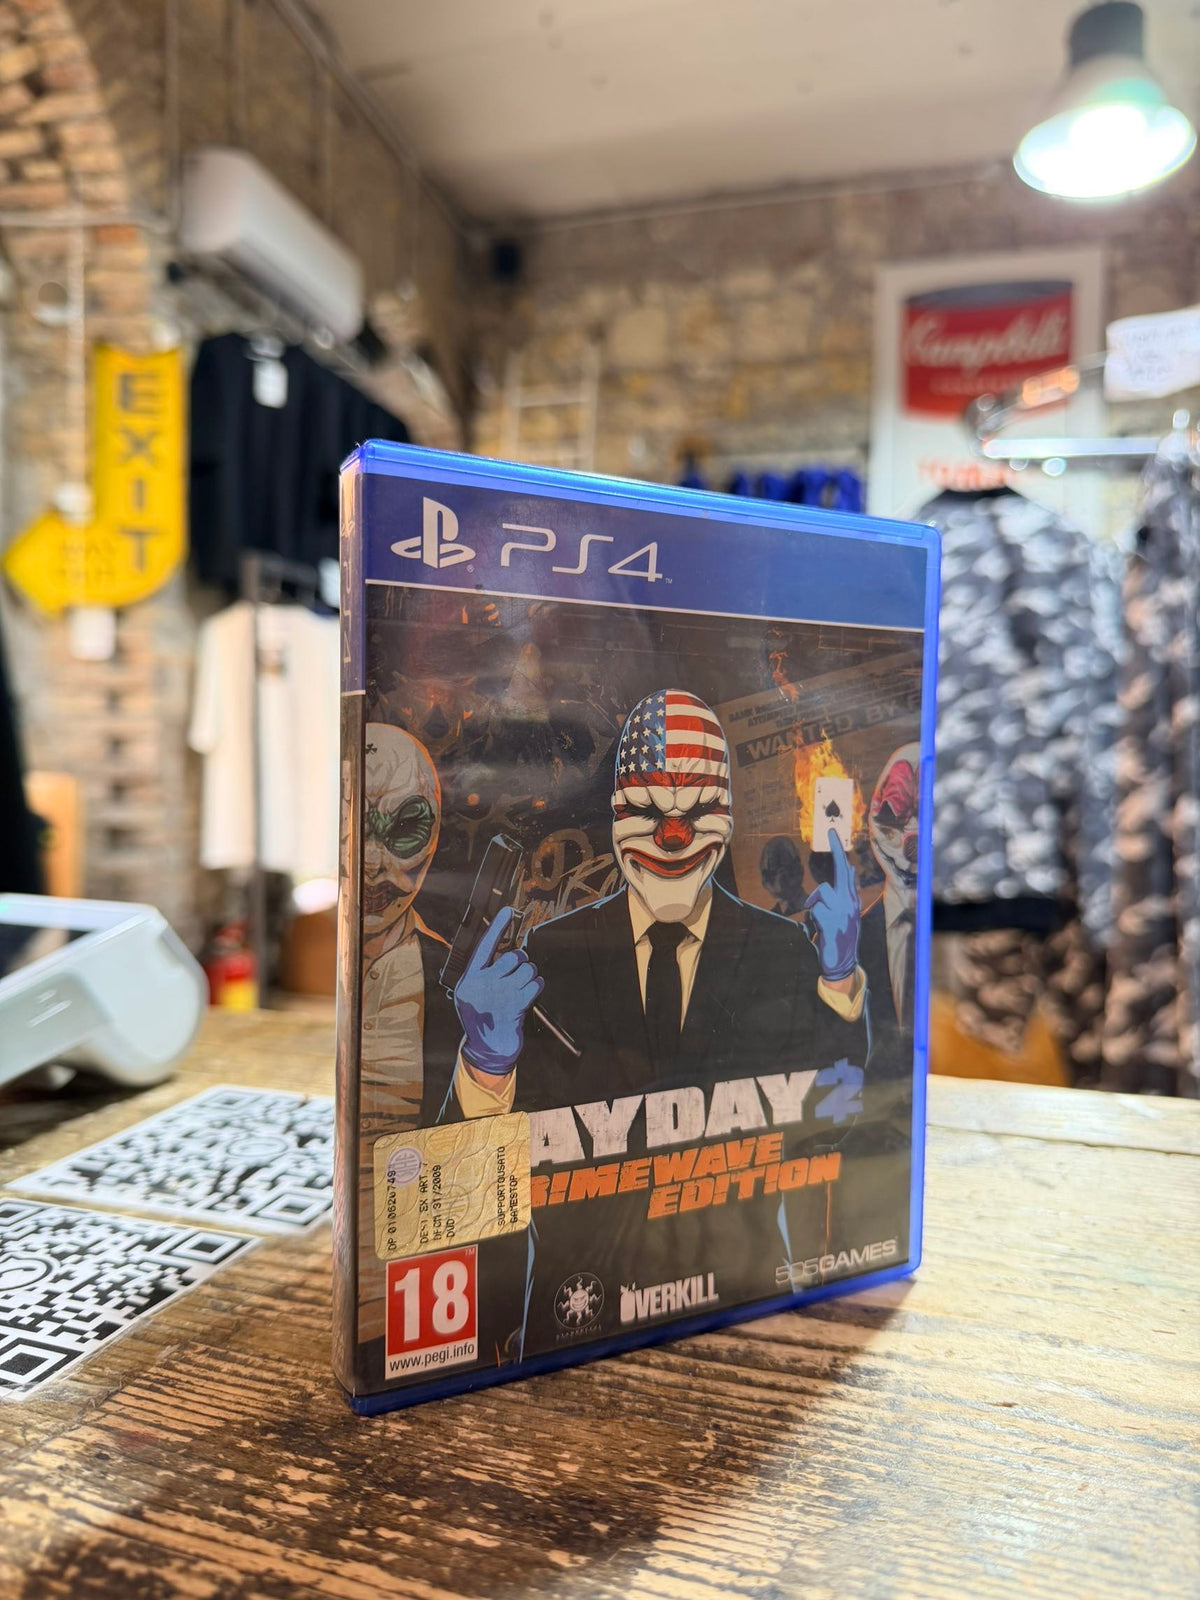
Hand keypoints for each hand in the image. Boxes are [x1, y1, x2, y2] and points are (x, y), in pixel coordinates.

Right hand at [454, 906, 543, 1074]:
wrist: (487, 1050)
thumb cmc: (483, 1018)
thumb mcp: (471, 994)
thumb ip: (483, 973)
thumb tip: (507, 950)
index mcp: (469, 979)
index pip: (484, 947)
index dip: (498, 927)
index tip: (509, 910)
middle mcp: (482, 985)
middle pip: (513, 957)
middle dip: (522, 962)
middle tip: (519, 973)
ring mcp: (499, 995)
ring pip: (527, 969)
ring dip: (530, 976)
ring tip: (522, 988)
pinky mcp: (515, 1005)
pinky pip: (535, 984)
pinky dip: (536, 987)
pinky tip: (528, 996)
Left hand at [804, 830, 860, 982]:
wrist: (843, 962)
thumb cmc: (841, 934)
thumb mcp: (848, 912)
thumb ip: (848, 891)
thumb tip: (849, 868)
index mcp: (852, 899)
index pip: (846, 871)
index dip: (839, 852)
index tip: (832, 834)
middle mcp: (851, 903)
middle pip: (840, 872)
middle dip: (837, 851)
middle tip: (831, 830)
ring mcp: (843, 912)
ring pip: (822, 892)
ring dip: (816, 903)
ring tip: (822, 919)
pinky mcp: (832, 922)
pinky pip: (815, 909)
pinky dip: (814, 917)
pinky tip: (821, 929)